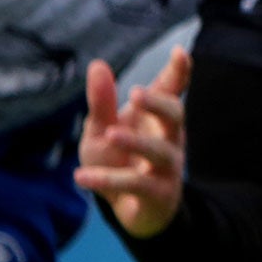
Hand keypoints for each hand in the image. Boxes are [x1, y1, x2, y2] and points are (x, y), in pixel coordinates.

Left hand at [75, 45, 189, 236]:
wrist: (126, 209)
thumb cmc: (117, 160)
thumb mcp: (101, 129)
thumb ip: (102, 102)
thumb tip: (98, 65)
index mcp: (156, 118)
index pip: (173, 91)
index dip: (180, 72)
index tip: (180, 53)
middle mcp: (168, 139)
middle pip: (175, 116)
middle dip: (159, 104)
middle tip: (137, 94)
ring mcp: (166, 168)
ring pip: (160, 152)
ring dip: (136, 142)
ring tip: (110, 134)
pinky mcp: (157, 194)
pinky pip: (136, 185)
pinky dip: (107, 179)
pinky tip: (81, 176)